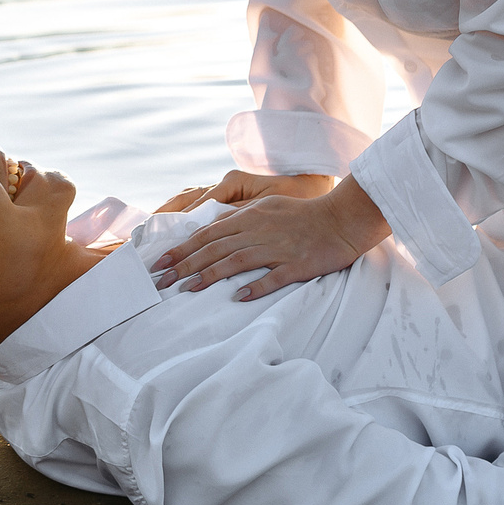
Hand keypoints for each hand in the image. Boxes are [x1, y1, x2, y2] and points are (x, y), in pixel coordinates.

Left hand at [149, 177, 389, 300]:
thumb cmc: (304, 214)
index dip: (183, 248)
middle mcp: (259, 230)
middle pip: (215, 248)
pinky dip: (255, 286)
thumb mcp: (268, 207)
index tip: (161, 263)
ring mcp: (278, 248)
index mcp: (251, 217)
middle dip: (185, 264)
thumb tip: (213, 228)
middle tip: (162, 280)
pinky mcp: (298, 264)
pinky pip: (274, 276)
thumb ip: (241, 218)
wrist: (342, 218)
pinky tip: (237, 298)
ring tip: (188, 289)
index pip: (208, 233)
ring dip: (209, 275)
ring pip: (236, 261)